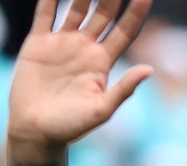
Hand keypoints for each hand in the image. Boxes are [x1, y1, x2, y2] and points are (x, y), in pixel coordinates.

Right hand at [8, 0, 153, 151]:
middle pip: (103, 14)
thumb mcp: (101, 110)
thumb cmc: (71, 127)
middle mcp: (86, 49)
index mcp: (104, 63)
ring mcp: (62, 44)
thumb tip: (150, 69)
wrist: (35, 132)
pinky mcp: (38, 43)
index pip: (125, 31)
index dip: (136, 12)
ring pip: (76, 8)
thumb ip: (123, 89)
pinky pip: (45, 13)